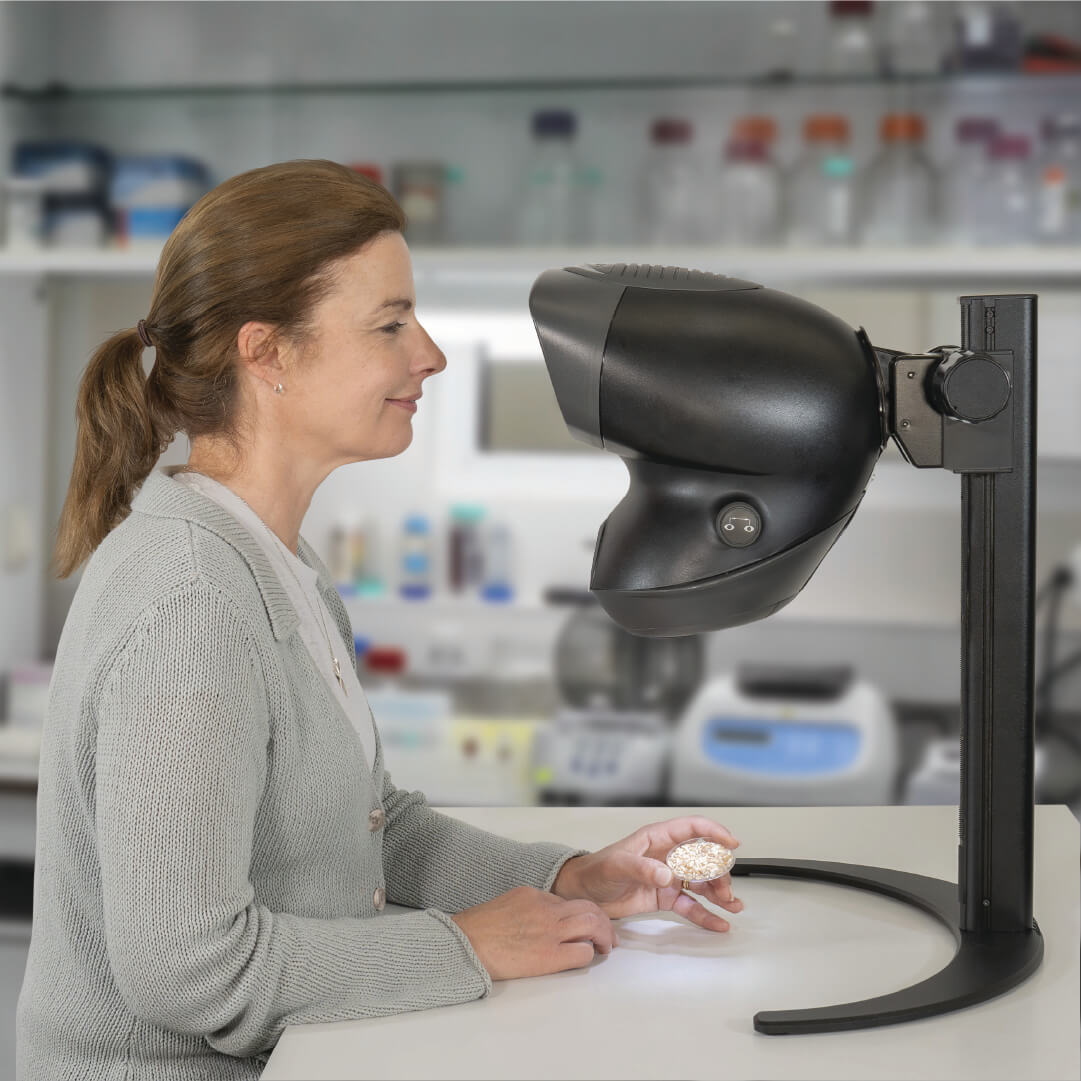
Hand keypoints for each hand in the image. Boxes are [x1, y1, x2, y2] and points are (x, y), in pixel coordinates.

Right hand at [450, 885, 616, 979]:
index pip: (569, 901)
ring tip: (605, 947)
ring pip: (592, 924)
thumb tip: (545, 920)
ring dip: (604, 935)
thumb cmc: (478, 929)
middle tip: (607, 935)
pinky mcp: (549, 955)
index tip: (587, 924)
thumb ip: (529, 908)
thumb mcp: (507, 905)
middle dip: (603, 921)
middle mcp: (546, 909)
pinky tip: (586, 958)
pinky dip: (588, 954)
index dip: (582, 913)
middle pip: (588, 908)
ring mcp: (549, 931)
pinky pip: (582, 951)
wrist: (464, 944)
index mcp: (533, 894)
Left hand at [552, 815, 743, 931]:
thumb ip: (641, 868)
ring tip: (733, 906)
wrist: (583, 893)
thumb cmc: (596, 870)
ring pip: (701, 883)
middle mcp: (667, 856)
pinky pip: (690, 905)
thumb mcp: (616, 865)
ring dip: (719, 893)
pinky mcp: (665, 898)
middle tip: (725, 890)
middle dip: (719, 872)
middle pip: (703, 859)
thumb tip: (666, 875)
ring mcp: (668, 878)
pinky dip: (705, 914)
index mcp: (657, 838)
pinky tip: (718, 923)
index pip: (692, 829)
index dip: (714, 832)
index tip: (732, 843)